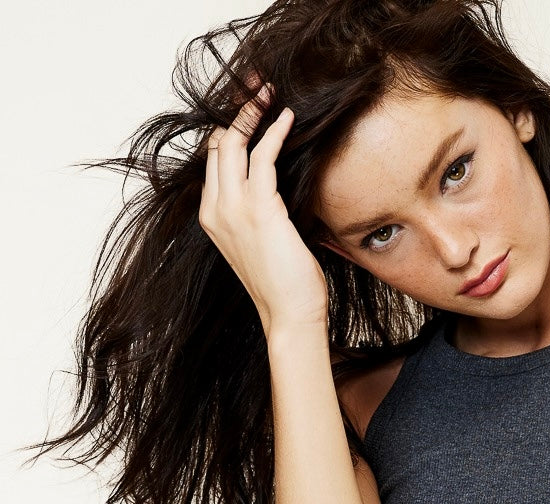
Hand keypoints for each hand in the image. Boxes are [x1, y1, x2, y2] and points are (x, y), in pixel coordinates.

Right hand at [198, 81, 328, 337]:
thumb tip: (273, 187)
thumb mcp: (261, 242)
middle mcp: (215, 209)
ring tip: (269, 95)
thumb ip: (257, 211)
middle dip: (236, 112)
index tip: (249, 111)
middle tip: (258, 91)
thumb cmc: (282, 284)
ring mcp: (232, 208)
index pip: (213, 160)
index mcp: (211, 217)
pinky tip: (286, 118)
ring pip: (233, 143)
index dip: (230, 131)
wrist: (288, 316)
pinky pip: (262, 155)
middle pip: (217, 144)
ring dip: (251, 113)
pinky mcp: (259, 208)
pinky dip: (274, 131)